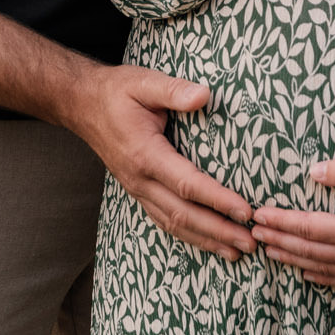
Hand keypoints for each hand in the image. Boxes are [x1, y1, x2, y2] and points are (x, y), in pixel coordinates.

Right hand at [59, 64, 254, 262]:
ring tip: (237, 252)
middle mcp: (140, 179)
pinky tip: (208, 242)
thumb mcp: (144, 82)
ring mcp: (137, 189)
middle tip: (252, 242)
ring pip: (174, 223)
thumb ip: (174, 90)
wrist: (82, 104)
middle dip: (220, 231)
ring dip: (207, 239)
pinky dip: (188, 235)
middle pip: (184, 214)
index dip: (218, 200)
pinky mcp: (138, 191)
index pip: (188, 184)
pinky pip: (164, 220)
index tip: (246, 211)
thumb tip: (204, 95)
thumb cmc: (117, 91)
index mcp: (145, 154)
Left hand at [250, 157, 334, 286]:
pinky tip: (308, 273)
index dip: (281, 221)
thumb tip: (313, 171)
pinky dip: (320, 277)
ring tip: (270, 251)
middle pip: (309, 251)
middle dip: (279, 241)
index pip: (309, 228)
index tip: (258, 214)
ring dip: (293, 260)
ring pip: (323, 269)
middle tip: (252, 232)